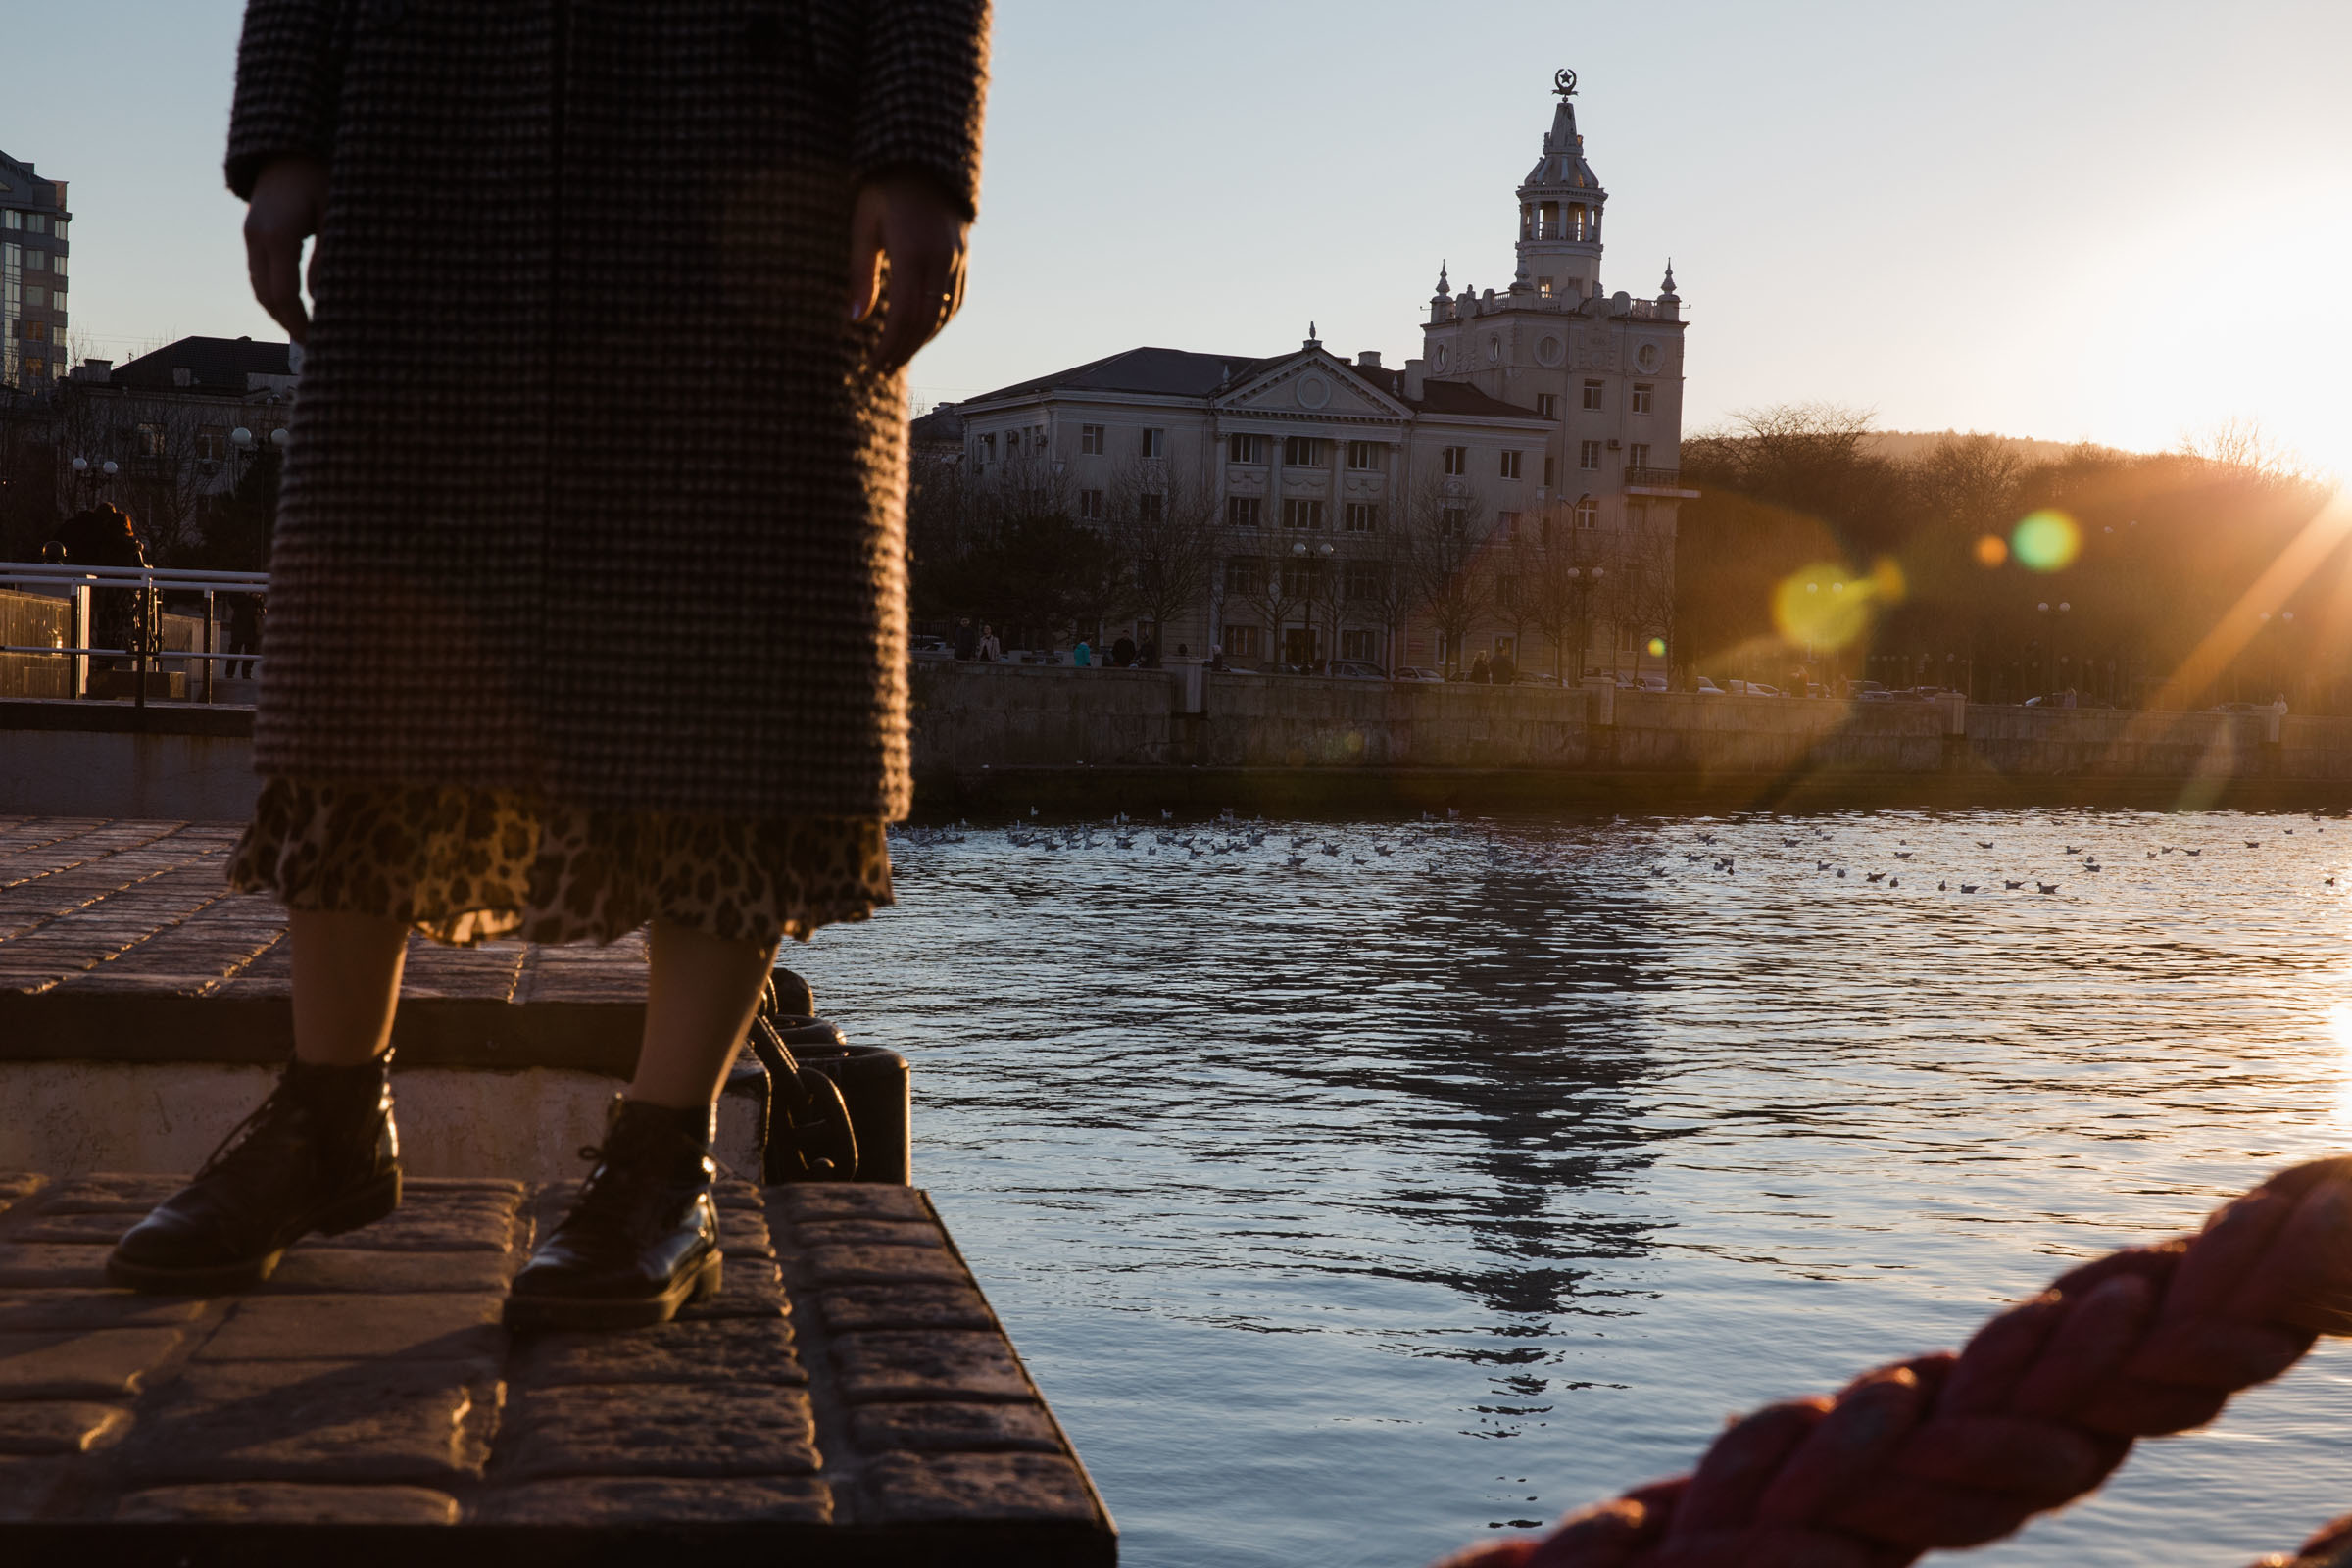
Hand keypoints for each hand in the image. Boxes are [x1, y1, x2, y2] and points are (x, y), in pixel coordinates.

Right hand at [244, 156, 330, 343]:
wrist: (291, 141)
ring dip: (278, 310)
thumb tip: (322, 298)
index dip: (298, 323)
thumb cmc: (322, 174)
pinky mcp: (254, 230)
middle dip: (287, 322)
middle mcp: (257, 237)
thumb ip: (329, 257)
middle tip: (312, 346)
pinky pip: (260, 270)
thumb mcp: (336, 214)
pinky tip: (294, 304)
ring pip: (259, 285)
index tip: (315, 343)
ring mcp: (251, 233)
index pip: (284, 295)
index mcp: (277, 236)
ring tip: (303, 331)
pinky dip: (274, 292)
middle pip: (267, 295)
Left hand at [847, 174, 970, 372]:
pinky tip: (923, 333)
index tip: (872, 365)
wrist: (923, 158)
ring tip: (900, 357)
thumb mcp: (864, 225)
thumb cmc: (883, 188)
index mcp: (913, 253)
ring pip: (943, 315)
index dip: (888, 346)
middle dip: (903, 350)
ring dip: (921, 341)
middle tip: (883, 370)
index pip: (902, 316)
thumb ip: (862, 274)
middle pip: (925, 322)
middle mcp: (941, 260)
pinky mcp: (963, 257)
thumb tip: (855, 320)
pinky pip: (956, 300)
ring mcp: (957, 259)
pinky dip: (939, 322)